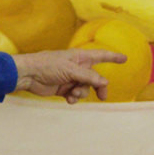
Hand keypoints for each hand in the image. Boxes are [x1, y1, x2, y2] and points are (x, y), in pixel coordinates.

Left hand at [11, 49, 126, 103]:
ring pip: (85, 88)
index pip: (101, 56)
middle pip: (95, 78)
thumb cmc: (47, 65)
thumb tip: (105, 82)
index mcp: (79, 57)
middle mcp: (77, 67)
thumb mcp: (70, 70)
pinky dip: (74, 98)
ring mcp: (70, 78)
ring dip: (81, 93)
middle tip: (102, 97)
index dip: (113, 57)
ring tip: (73, 94)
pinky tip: (68, 99)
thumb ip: (88, 77)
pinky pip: (75, 94)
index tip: (125, 58)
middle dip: (98, 87)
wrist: (28, 75)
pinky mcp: (63, 88)